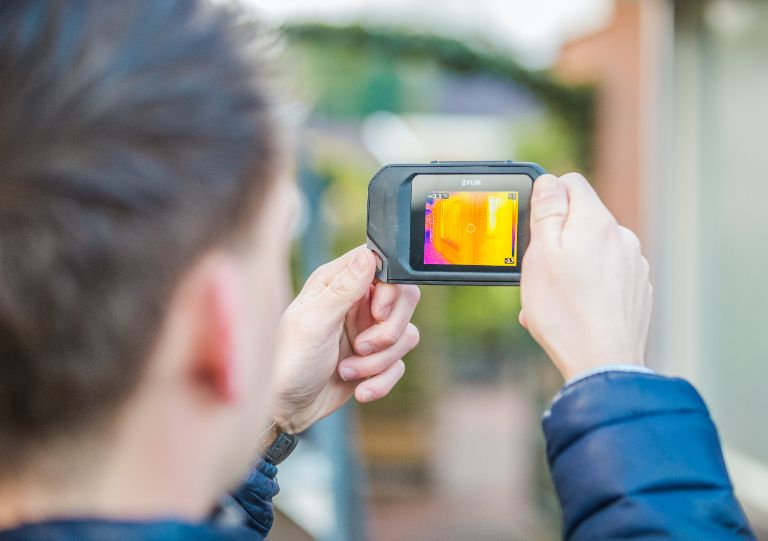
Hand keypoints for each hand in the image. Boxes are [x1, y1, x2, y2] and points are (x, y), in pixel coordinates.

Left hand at [271, 246, 419, 432]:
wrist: (286, 408)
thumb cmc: (288, 361)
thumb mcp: (314, 322)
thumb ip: (343, 288)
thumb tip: (367, 254)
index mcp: (337, 282)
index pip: (383, 265)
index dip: (389, 289)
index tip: (377, 313)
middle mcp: (356, 302)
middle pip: (404, 299)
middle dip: (389, 330)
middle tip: (361, 346)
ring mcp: (367, 330)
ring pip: (405, 334)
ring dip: (379, 361)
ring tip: (347, 371)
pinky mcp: (375, 358)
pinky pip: (399, 364)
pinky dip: (381, 380)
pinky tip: (358, 389)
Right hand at [519, 173, 651, 380]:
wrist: (603, 363)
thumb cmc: (565, 312)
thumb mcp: (540, 255)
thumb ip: (547, 211)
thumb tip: (549, 181)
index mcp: (597, 222)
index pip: (570, 183)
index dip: (547, 199)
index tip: (535, 226)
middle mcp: (622, 238)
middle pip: (582, 219)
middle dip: (558, 238)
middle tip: (539, 271)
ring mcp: (635, 266)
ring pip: (594, 250)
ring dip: (573, 265)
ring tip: (555, 299)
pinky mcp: (638, 291)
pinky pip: (607, 276)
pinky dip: (590, 286)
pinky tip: (575, 311)